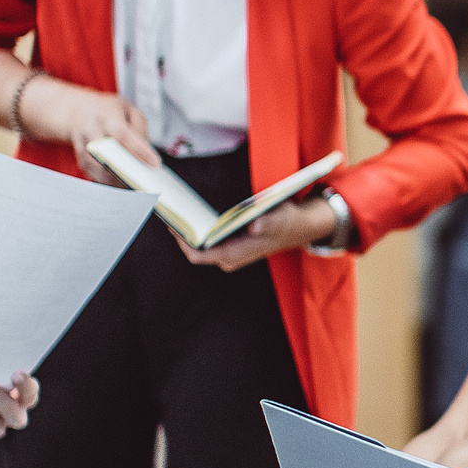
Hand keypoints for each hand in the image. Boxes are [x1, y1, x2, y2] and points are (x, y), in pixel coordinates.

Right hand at [31, 81, 161, 180]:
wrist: (79, 112)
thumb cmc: (109, 111)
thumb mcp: (130, 111)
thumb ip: (140, 130)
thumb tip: (148, 153)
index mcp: (106, 116)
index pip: (123, 134)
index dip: (138, 150)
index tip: (155, 163)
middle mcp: (91, 130)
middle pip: (107, 154)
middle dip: (126, 170)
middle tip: (145, 182)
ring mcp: (83, 145)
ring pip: (98, 168)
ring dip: (117, 181)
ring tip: (136, 189)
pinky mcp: (81, 159)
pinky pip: (94, 175)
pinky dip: (108, 183)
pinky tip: (122, 188)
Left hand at [177, 198, 339, 273]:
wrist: (299, 227)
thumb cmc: (289, 223)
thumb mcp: (282, 218)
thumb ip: (269, 222)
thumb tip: (256, 225)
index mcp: (237, 254)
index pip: (199, 255)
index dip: (182, 242)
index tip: (170, 225)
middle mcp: (229, 257)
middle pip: (195, 250)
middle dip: (181, 233)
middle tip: (167, 211)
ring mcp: (228, 252)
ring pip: (199, 246)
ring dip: (187, 231)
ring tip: (174, 210)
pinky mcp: (229, 245)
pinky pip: (205, 240)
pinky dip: (196, 229)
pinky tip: (189, 213)